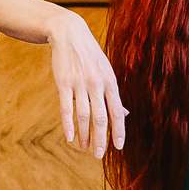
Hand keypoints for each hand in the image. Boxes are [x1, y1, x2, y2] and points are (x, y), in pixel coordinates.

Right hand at [45, 8, 125, 157]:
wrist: (70, 34)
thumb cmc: (90, 56)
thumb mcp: (106, 72)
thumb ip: (113, 95)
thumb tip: (125, 115)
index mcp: (110, 82)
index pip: (117, 112)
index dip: (119, 131)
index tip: (118, 147)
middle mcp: (97, 84)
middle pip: (100, 118)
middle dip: (100, 139)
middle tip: (98, 155)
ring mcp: (80, 84)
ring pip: (83, 116)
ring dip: (85, 135)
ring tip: (85, 149)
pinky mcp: (63, 83)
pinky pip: (66, 108)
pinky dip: (68, 125)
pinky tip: (70, 138)